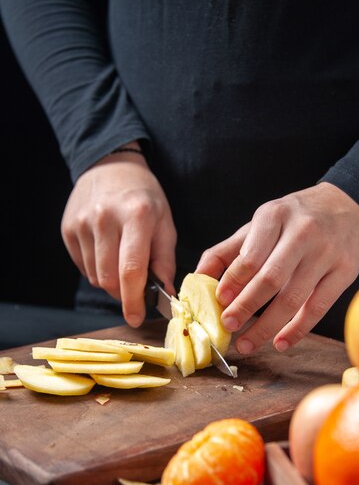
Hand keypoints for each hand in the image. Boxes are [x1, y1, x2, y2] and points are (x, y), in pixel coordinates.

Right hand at [61, 150, 176, 326]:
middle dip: (124, 293)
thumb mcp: (165, 222)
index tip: (137, 318)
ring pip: (94, 276)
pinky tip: (106, 251)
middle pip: (109, 278)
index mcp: (136, 216)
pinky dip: (96, 269)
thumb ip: (164, 259)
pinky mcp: (68, 229)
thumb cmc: (144, 197)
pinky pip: (82, 266)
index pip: (131, 270)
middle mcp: (104, 219)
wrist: (110, 167)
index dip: (134, 300)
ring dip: (110, 280)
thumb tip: (165, 293)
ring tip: (121, 260)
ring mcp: (82, 224)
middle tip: (136, 288)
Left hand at [196, 183, 358, 352]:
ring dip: (267, 326)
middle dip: (246, 306)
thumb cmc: (293, 220)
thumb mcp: (260, 225)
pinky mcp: (345, 272)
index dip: (233, 282)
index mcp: (275, 216)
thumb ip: (227, 251)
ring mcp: (327, 253)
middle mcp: (303, 232)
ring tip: (246, 344)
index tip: (219, 302)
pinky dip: (298, 329)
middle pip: (271, 279)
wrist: (346, 206)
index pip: (250, 256)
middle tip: (228, 326)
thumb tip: (196, 279)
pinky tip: (280, 343)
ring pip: (293, 298)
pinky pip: (318, 307)